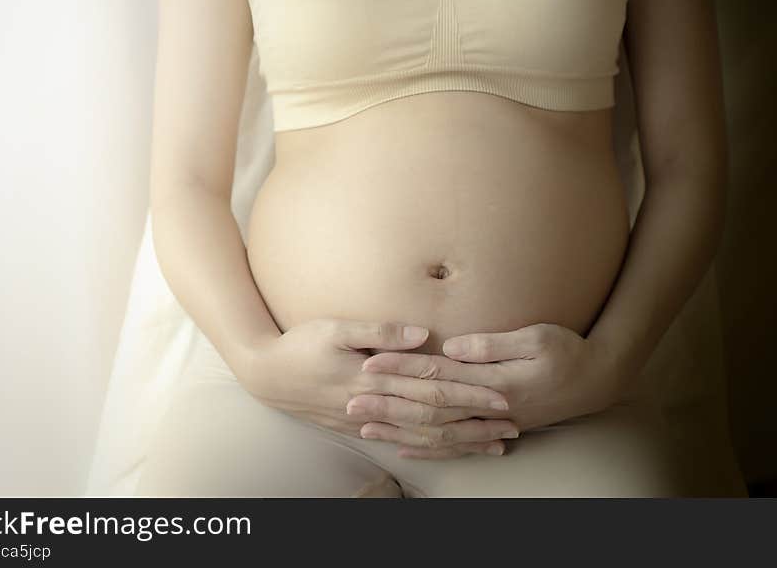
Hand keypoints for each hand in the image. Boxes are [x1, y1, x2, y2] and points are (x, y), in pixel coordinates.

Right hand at [241, 318, 516, 455]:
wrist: (265, 375)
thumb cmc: (300, 344)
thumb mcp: (335, 328)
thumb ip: (379, 332)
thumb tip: (423, 335)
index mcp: (373, 378)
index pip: (431, 387)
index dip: (468, 392)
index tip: (500, 394)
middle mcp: (374, 404)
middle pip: (434, 417)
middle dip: (474, 421)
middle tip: (510, 424)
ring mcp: (367, 420)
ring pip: (422, 435)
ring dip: (459, 439)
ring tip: (491, 443)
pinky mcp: (359, 426)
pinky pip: (402, 440)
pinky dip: (428, 447)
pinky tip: (446, 449)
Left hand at [357, 323, 627, 458]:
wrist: (599, 381)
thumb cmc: (569, 351)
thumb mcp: (537, 337)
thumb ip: (493, 345)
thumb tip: (453, 345)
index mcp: (495, 381)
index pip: (438, 375)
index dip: (402, 369)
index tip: (370, 363)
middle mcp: (488, 408)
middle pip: (429, 408)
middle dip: (388, 404)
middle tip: (351, 400)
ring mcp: (491, 423)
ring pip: (437, 432)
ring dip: (400, 429)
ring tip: (365, 426)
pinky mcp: (496, 429)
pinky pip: (457, 444)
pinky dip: (429, 447)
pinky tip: (404, 447)